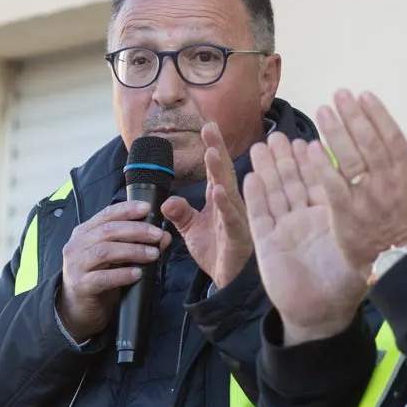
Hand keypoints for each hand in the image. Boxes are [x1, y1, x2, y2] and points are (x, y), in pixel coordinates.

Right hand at [58, 200, 168, 339]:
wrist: (78, 310)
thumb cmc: (97, 278)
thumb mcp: (115, 258)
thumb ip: (135, 244)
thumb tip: (163, 236)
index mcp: (84, 233)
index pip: (106, 214)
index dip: (127, 209)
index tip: (148, 208)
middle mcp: (77, 245)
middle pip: (108, 231)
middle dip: (136, 230)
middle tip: (157, 235)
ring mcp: (77, 266)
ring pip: (106, 251)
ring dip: (133, 251)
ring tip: (153, 254)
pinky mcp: (81, 286)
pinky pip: (103, 277)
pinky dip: (123, 274)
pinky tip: (138, 274)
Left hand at [160, 123, 252, 288]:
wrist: (228, 281)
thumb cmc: (217, 251)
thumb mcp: (192, 229)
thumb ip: (179, 212)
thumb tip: (167, 200)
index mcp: (220, 199)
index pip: (215, 170)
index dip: (212, 148)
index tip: (206, 126)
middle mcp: (231, 204)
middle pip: (223, 172)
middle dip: (217, 149)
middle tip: (210, 128)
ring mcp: (237, 219)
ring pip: (229, 191)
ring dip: (221, 171)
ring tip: (212, 152)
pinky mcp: (239, 237)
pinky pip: (232, 218)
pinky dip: (226, 205)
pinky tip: (219, 191)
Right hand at [242, 132, 368, 342]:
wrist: (321, 314)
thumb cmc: (345, 283)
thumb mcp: (359, 245)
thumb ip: (367, 215)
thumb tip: (390, 187)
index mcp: (328, 217)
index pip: (320, 181)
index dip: (314, 161)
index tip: (309, 138)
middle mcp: (305, 219)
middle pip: (293, 182)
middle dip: (286, 159)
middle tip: (280, 135)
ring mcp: (284, 229)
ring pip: (274, 193)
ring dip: (268, 169)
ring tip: (263, 145)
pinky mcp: (266, 243)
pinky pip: (259, 215)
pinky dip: (255, 195)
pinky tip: (250, 176)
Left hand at [312, 90, 406, 270]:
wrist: (403, 262)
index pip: (393, 137)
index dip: (378, 115)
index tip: (364, 94)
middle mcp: (388, 182)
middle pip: (369, 143)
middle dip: (353, 116)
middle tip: (338, 94)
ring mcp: (367, 198)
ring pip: (350, 160)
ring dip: (335, 133)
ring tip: (323, 111)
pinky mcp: (347, 214)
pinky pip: (334, 186)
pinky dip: (323, 166)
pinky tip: (312, 147)